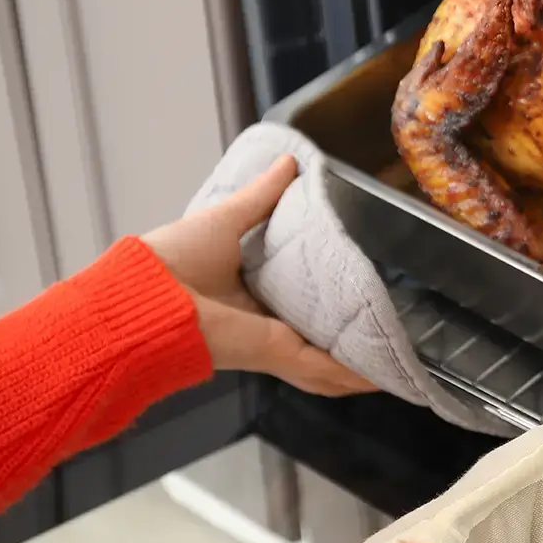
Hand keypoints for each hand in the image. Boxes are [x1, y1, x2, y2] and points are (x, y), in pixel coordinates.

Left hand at [142, 155, 377, 396]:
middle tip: (390, 335)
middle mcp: (260, 323)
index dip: (327, 299)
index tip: (358, 289)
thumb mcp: (228, 219)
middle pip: (316, 339)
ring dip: (359, 366)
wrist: (145, 296)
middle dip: (350, 342)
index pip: (296, 301)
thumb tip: (288, 163)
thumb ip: (262, 197)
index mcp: (246, 292)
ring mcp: (269, 342)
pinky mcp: (274, 352)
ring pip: (325, 363)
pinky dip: (352, 375)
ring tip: (397, 365)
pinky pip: (322, 368)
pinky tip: (381, 378)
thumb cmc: (170, 261)